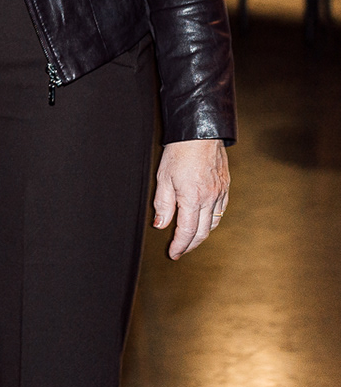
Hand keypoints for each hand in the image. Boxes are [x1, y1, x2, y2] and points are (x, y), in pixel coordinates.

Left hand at [152, 138, 228, 259]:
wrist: (201, 134)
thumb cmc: (179, 152)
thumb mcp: (163, 178)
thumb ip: (163, 204)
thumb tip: (161, 225)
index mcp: (192, 198)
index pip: (186, 231)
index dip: (180, 245)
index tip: (173, 253)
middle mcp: (210, 199)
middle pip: (202, 232)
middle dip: (190, 245)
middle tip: (180, 251)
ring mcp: (220, 193)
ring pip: (213, 223)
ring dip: (202, 234)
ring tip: (190, 239)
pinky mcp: (225, 187)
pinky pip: (221, 210)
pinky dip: (212, 220)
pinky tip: (204, 221)